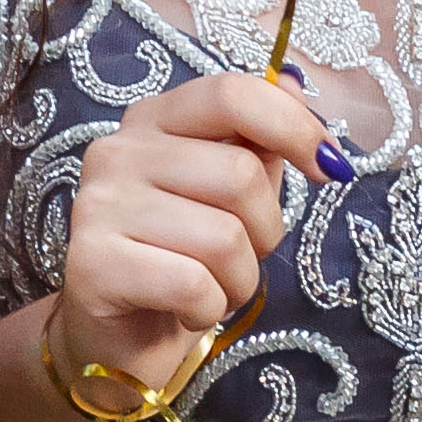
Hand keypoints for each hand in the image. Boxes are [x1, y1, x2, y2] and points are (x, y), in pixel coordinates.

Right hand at [45, 68, 338, 416]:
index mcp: (154, 119)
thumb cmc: (188, 254)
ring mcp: (97, 204)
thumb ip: (261, 137)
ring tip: (211, 286)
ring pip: (223, 237)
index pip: (232, 94)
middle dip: (266, 230)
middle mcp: (117, 150)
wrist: (123, 338)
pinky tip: (186, 310)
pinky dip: (209, 309)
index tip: (330, 168)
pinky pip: (193, 284)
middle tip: (242, 256)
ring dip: (238, 279)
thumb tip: (294, 84)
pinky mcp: (90, 263)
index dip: (294, 127)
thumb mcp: (232, 190)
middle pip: (240, 174)